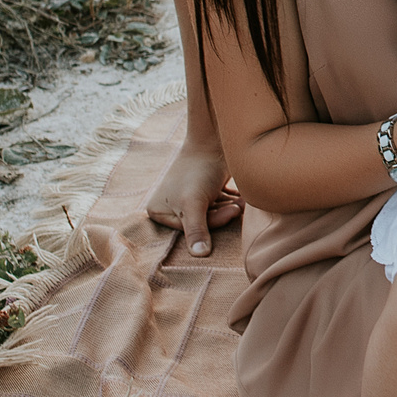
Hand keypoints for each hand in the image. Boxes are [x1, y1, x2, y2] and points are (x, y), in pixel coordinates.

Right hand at [144, 136, 242, 258]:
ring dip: (228, 210)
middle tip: (238, 207)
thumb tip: (200, 256)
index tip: (230, 211)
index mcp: (156, 211)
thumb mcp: (193, 203)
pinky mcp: (202, 192)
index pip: (189, 231)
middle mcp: (169, 206)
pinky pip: (216, 206)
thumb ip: (196, 230)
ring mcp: (185, 199)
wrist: (215, 140)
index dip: (212, 224)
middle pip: (201, 224)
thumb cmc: (199, 171)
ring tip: (240, 201)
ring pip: (211, 216)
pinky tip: (239, 198)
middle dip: (221, 216)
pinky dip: (228, 203)